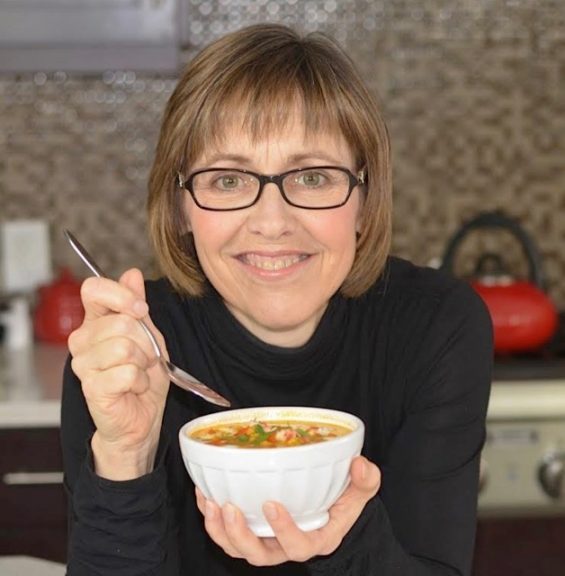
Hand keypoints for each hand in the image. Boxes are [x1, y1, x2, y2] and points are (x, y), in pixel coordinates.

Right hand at [68, 268, 169, 479]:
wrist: (143, 417)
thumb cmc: (144, 375)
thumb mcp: (150, 334)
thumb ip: (137, 306)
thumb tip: (132, 274)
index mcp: (95, 321)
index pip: (93, 289)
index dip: (121, 295)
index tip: (141, 310)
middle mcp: (82, 339)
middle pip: (121, 322)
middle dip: (146, 341)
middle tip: (147, 357)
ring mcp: (83, 364)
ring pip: (125, 347)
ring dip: (144, 361)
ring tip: (140, 372)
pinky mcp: (91, 387)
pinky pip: (127, 372)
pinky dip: (141, 381)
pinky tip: (135, 388)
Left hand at [195, 456, 380, 565]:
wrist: (333, 508)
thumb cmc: (345, 500)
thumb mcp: (361, 491)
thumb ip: (366, 480)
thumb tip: (360, 465)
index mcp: (316, 537)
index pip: (299, 546)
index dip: (283, 531)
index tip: (272, 504)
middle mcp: (288, 544)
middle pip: (260, 556)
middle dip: (241, 536)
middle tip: (230, 507)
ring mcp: (268, 539)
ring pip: (239, 548)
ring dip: (220, 530)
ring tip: (211, 503)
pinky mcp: (254, 529)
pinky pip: (228, 533)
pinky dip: (213, 518)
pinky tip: (205, 495)